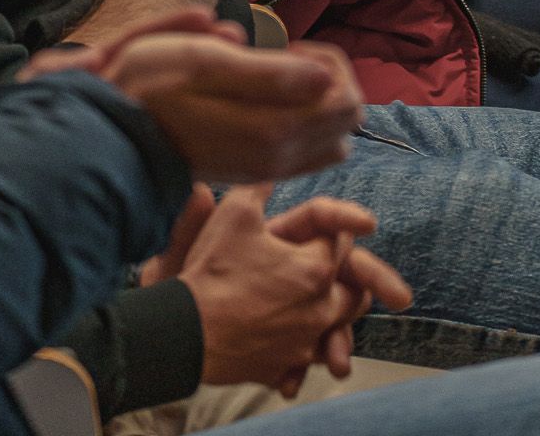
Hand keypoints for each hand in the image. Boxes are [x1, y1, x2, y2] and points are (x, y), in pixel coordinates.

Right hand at [21, 11, 362, 182]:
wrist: (113, 136)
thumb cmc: (151, 87)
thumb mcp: (204, 61)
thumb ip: (270, 73)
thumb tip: (327, 78)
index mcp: (273, 131)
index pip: (346, 101)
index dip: (329, 62)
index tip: (290, 45)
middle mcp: (279, 159)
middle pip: (347, 120)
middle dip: (329, 80)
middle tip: (288, 56)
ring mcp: (268, 170)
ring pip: (331, 137)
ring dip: (317, 101)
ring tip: (277, 77)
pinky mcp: (255, 171)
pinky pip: (306, 150)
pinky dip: (300, 120)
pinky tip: (264, 99)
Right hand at [144, 185, 409, 393]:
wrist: (184, 332)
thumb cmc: (212, 271)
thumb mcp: (235, 214)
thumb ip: (260, 187)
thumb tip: (270, 170)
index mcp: (315, 268)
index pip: (343, 242)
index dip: (336, 229)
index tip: (329, 225)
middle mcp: (320, 309)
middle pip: (355, 291)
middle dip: (349, 275)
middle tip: (341, 267)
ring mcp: (304, 343)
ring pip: (340, 328)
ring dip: (336, 313)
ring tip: (325, 302)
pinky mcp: (286, 368)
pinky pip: (310, 358)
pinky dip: (310, 347)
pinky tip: (299, 339)